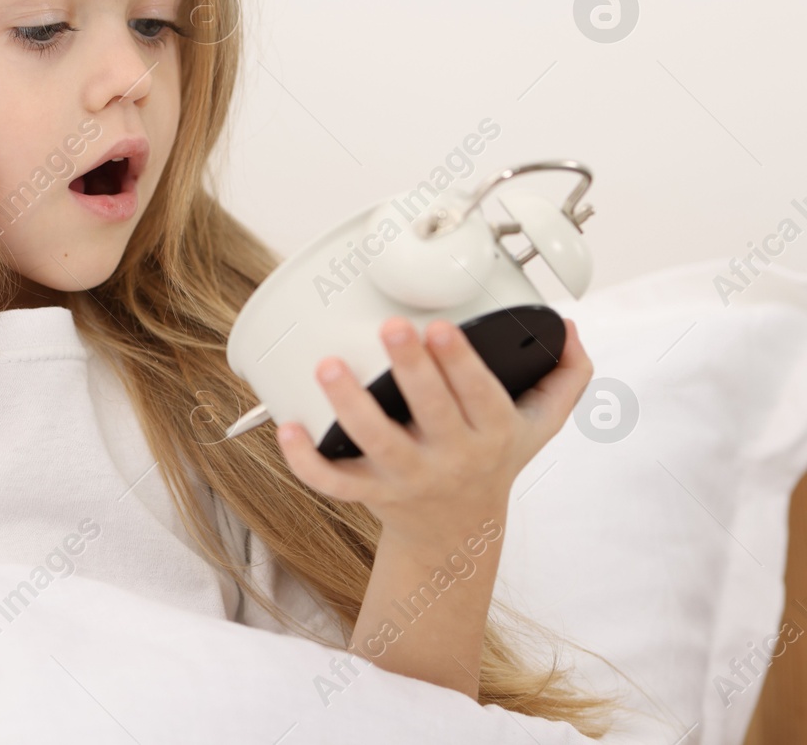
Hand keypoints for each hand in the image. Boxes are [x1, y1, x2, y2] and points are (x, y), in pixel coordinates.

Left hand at [275, 316, 593, 547]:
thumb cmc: (493, 457)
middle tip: (391, 327)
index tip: (441, 326)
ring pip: (377, 445)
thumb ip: (566, 374)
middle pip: (431, 412)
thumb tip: (567, 329)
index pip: (481, 395)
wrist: (459, 529)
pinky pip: (335, 483)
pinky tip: (288, 426)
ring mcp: (407, 477)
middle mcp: (452, 456)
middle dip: (412, 368)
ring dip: (351, 406)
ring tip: (329, 366)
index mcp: (492, 432)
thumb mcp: (540, 422)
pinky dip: (307, 461)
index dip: (462, 362)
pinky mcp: (370, 493)